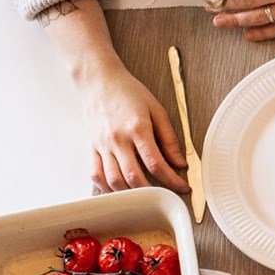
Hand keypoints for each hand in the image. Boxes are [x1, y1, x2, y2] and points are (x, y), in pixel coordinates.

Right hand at [78, 65, 188, 192]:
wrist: (98, 79)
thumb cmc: (128, 92)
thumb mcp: (157, 110)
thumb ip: (169, 139)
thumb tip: (180, 163)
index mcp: (138, 129)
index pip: (157, 165)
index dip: (173, 182)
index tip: (183, 188)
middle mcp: (118, 140)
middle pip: (134, 177)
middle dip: (153, 192)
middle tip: (166, 195)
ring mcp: (102, 145)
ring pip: (114, 180)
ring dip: (131, 194)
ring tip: (145, 194)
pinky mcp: (91, 147)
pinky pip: (96, 174)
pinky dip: (108, 187)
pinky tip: (121, 189)